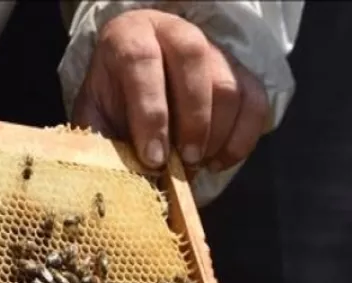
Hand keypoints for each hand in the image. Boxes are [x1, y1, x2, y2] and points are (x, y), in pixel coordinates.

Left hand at [74, 9, 269, 171]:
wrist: (138, 95)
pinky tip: (218, 161)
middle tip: (185, 161)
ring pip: (229, 85)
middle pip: (194, 58)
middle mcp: (175, 32)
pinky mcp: (241, 74)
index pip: (142, 59)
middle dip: (192, 119)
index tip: (154, 159)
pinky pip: (255, 103)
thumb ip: (101, 142)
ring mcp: (214, 51)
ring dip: (217, 134)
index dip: (150, 113)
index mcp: (130, 35)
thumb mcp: (96, 119)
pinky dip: (242, 139)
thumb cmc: (115, 107)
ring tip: (197, 164)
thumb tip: (117, 182)